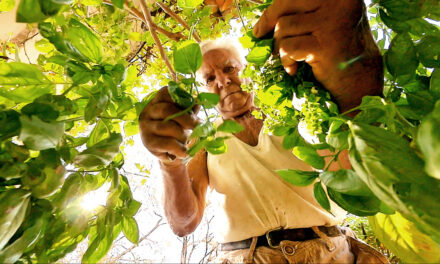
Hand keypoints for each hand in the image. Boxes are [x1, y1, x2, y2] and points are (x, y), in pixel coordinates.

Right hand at [139, 87, 198, 163]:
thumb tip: (197, 105)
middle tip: (197, 125)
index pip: (166, 92)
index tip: (192, 108)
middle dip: (186, 118)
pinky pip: (167, 143)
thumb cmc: (175, 130)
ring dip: (182, 135)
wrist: (167, 152)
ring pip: (167, 127)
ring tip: (186, 140)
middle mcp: (147, 112)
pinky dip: (179, 148)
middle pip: (167, 110)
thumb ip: (188, 111)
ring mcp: (146, 127)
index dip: (181, 98)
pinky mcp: (148, 143)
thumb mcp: (181, 118)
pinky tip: (184, 151)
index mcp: (155, 102)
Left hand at [253, 0, 382, 110]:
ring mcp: (334, 22)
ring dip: (280, 47)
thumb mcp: (323, 22)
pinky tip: (294, 69)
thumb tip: (264, 18)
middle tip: (260, 37)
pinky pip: (288, 47)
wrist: (360, 81)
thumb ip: (302, 13)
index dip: (274, 9)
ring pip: (283, 27)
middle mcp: (339, 2)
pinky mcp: (326, 45)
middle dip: (269, 23)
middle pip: (285, 3)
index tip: (262, 25)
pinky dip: (286, 60)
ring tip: (291, 59)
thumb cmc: (338, 51)